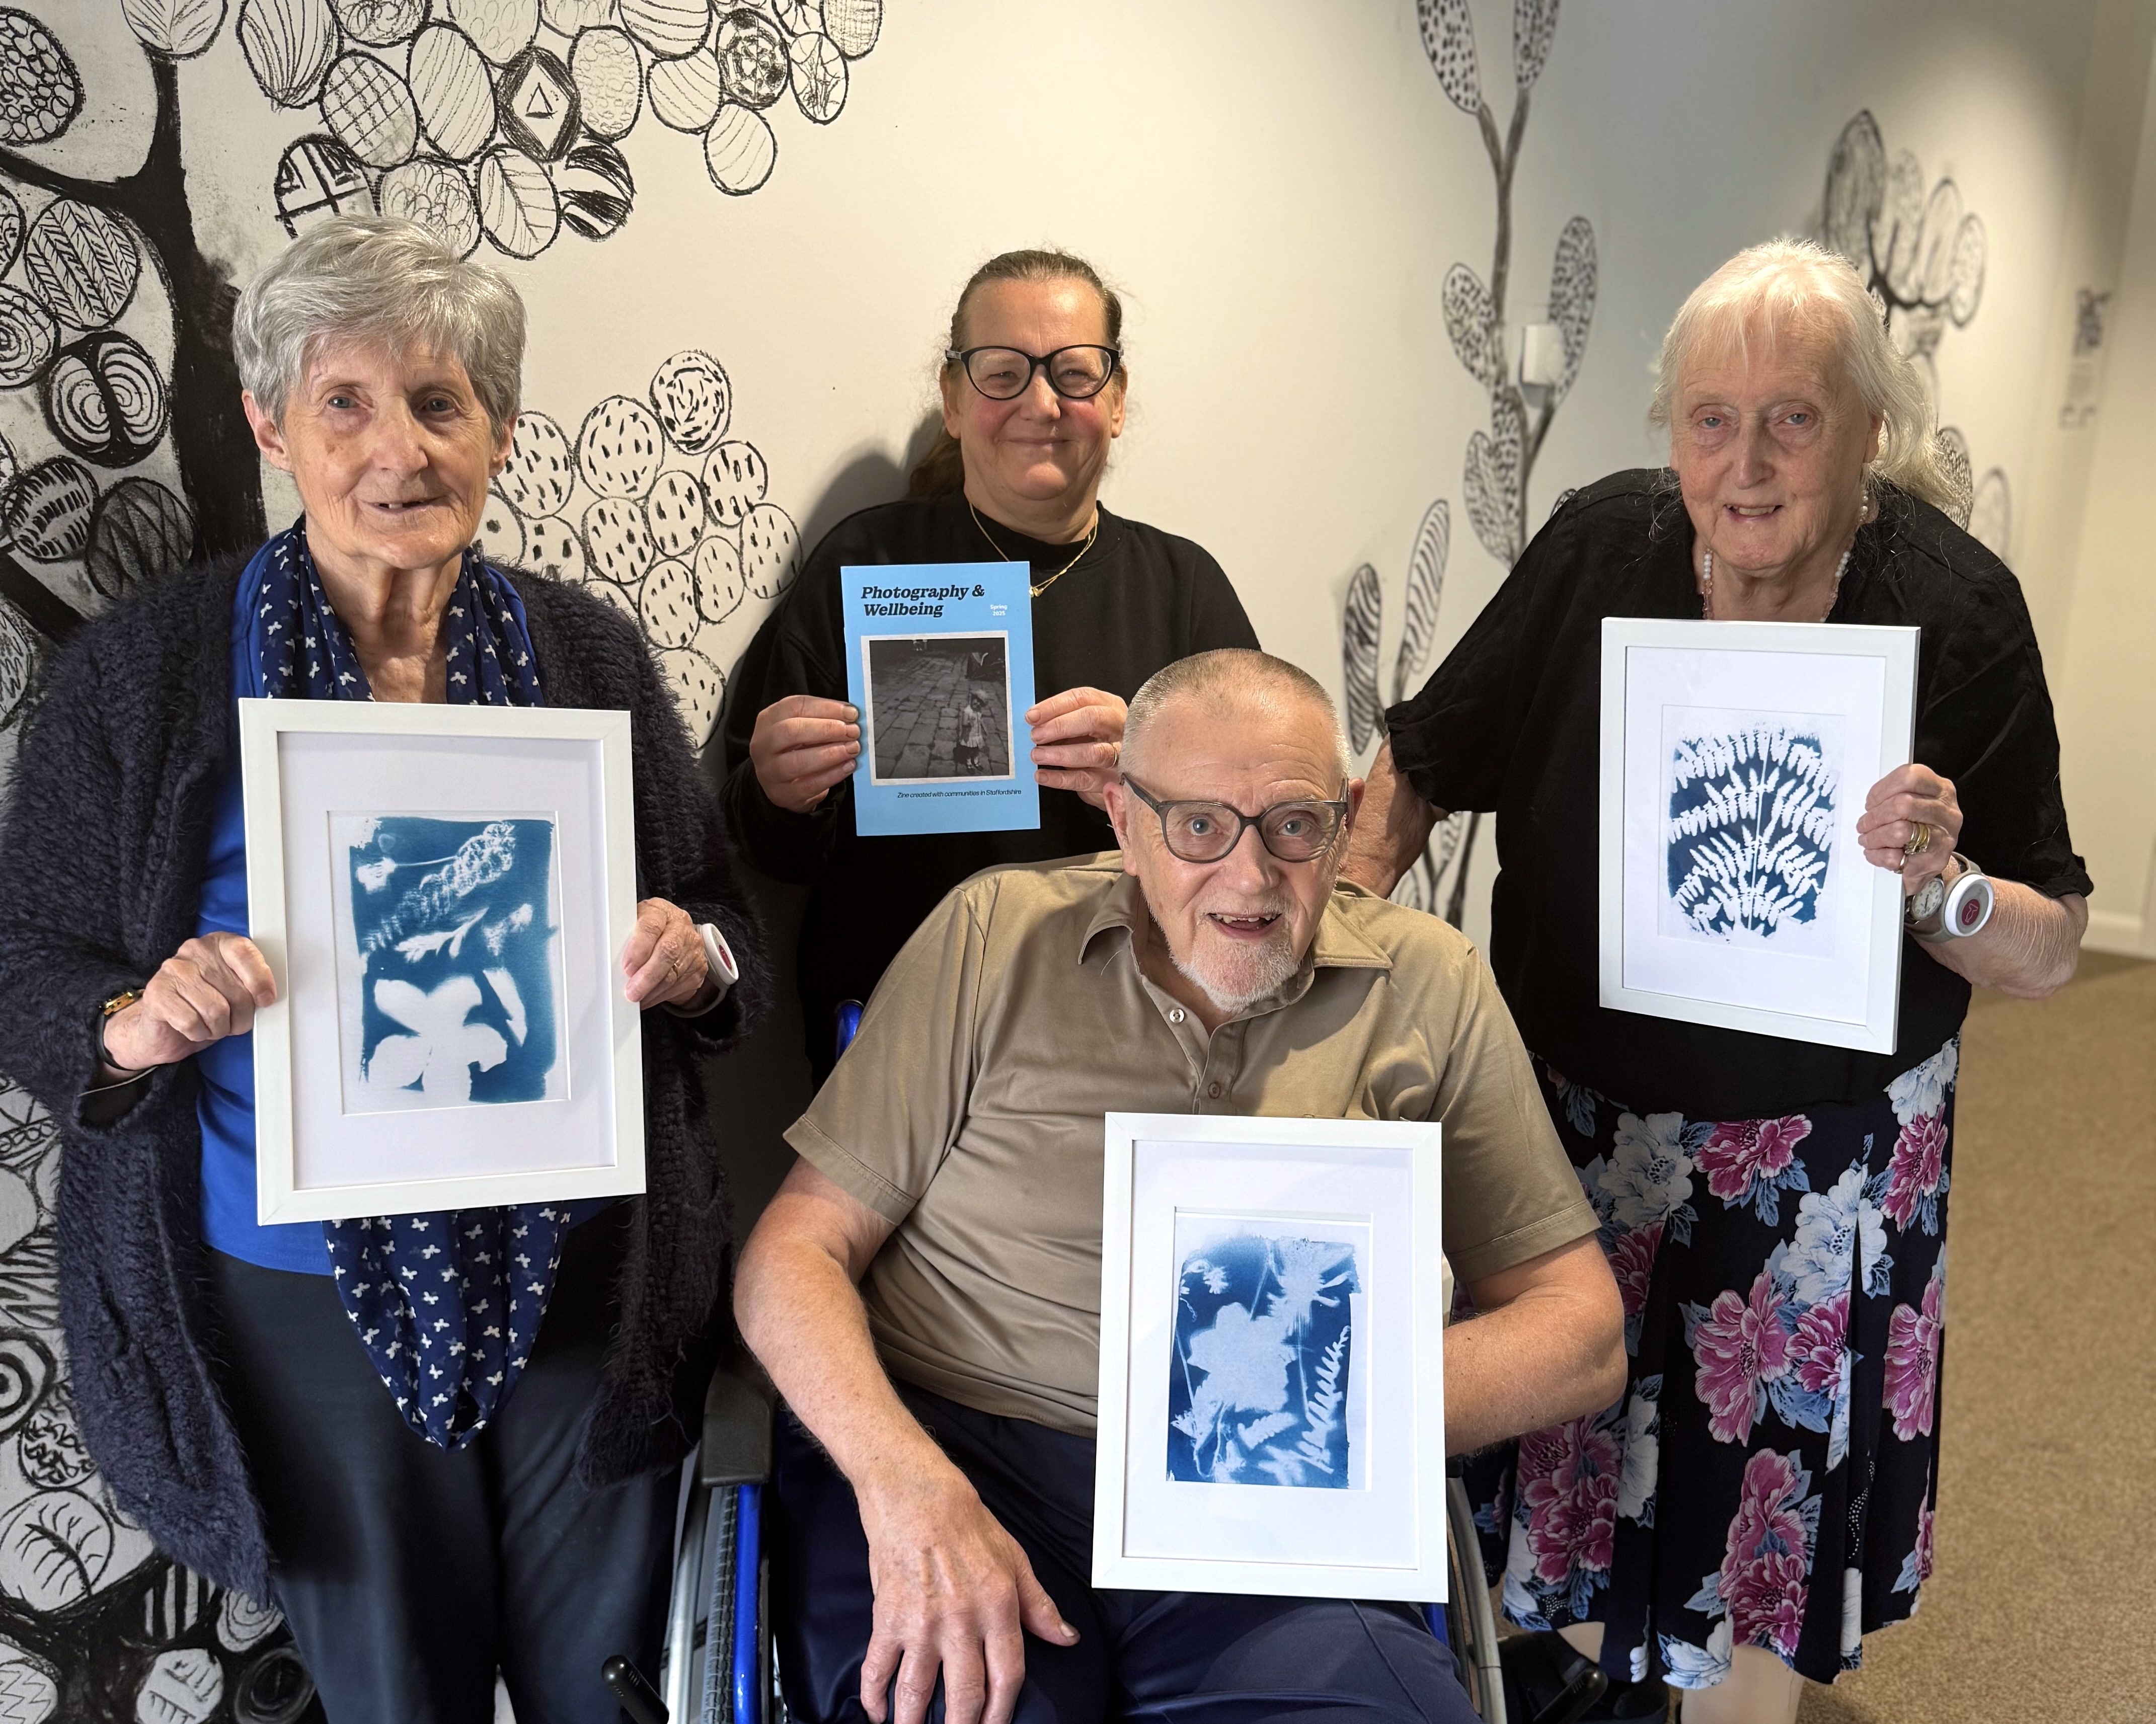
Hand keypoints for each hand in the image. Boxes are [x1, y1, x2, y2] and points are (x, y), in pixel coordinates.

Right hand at [101, 933, 276, 1073]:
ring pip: (216, 1011)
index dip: (260, 980)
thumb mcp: (234, 990)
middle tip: (234, 1022)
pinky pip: (193, 1023)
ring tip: (213, 1025)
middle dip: (241, 1017)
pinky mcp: (158, 994)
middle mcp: (194, 951)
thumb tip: (268, 996)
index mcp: (219, 944)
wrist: (162, 1027)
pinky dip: (199, 1034)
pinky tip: (194, 1028)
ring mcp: (173, 970)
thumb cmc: (204, 1005)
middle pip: (237, 991)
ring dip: (220, 1029)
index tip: (266, 999)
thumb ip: (251, 984)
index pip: (245, 953)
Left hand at [622, 898, 708, 1007]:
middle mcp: (680, 927)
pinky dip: (660, 996)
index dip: (639, 948)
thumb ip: (625, 937)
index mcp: (661, 912)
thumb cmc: (648, 931)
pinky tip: (649, 997)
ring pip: (673, 974)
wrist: (675, 935)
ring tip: (636, 998)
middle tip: (632, 990)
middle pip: (667, 952)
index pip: (651, 927)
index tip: (627, 967)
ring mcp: (692, 947)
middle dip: (647, 976)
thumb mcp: (634, 925)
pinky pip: (680, 986)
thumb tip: (609, 959)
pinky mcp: (698, 966)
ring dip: (652, 990)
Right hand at [750, 695, 859, 812]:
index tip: (851, 713)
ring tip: (853, 748)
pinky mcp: (782, 794)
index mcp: (768, 719)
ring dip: (831, 754)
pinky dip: (832, 775)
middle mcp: (763, 744)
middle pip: (791, 731)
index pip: (795, 706)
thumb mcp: (803, 726)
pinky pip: (809, 785)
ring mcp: (769, 771)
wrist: (783, 783)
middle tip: (852, 732)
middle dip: (826, 729)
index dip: (826, 708)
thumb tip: (851, 716)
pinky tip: (848, 766)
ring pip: (798, 761)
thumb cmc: (797, 748)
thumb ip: (823, 718)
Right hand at [856, 1457, 1076, 1723]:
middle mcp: (962, 1620)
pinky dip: (873, 1697)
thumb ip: (1039, 1605)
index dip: (1003, 1712)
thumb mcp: (1015, 1559)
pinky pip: (878, 1668)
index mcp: (998, 1606)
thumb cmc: (969, 1524)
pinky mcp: (886, 1618)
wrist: (916, 1494)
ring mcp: (921, 1623)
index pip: (1008, 1676)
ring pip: (917, 1692)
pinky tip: (876, 1712)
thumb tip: (1066, 1638)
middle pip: (965, 1695)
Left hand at [1027, 686, 1124, 808]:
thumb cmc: (1092, 744)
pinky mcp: (1111, 780)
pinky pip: (1085, 779)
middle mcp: (1119, 727)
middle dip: (1060, 726)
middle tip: (1036, 735)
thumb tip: (1033, 722)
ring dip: (1061, 754)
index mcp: (1110, 707)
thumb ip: (1062, 720)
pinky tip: (1043, 775)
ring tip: (1038, 755)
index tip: (1032, 716)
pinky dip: (1061, 778)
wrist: (1109, 776)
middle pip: (1093, 718)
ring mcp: (1120, 754)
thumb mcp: (1080, 726)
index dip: (1055, 706)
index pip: (1083, 698)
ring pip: (1094, 752)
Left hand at [1856, 764, 1962, 896]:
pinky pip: (1896, 857)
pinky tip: (1875, 853)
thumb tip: (1871, 803)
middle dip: (1874, 816)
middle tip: (1863, 824)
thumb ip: (1894, 794)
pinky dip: (1878, 855)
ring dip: (1874, 836)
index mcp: (1941, 789)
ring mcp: (1943, 838)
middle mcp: (1947, 812)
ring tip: (1867, 839)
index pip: (1910, 778)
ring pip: (1900, 831)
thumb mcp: (1913, 800)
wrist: (1933, 857)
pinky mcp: (1933, 861)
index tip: (1870, 803)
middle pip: (1903, 805)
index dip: (1882, 790)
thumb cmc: (1919, 825)